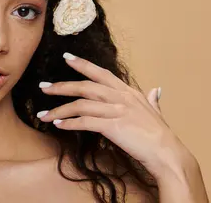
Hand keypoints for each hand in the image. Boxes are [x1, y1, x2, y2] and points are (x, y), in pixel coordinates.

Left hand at [36, 52, 189, 178]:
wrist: (167, 153)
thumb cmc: (161, 136)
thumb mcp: (156, 112)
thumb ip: (152, 100)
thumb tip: (156, 90)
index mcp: (129, 92)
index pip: (101, 73)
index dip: (83, 64)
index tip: (66, 57)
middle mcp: (121, 97)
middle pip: (85, 86)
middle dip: (61, 86)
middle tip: (43, 87)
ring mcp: (117, 111)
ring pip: (80, 105)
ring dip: (59, 110)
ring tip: (43, 114)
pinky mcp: (113, 126)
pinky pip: (85, 122)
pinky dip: (69, 123)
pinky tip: (58, 125)